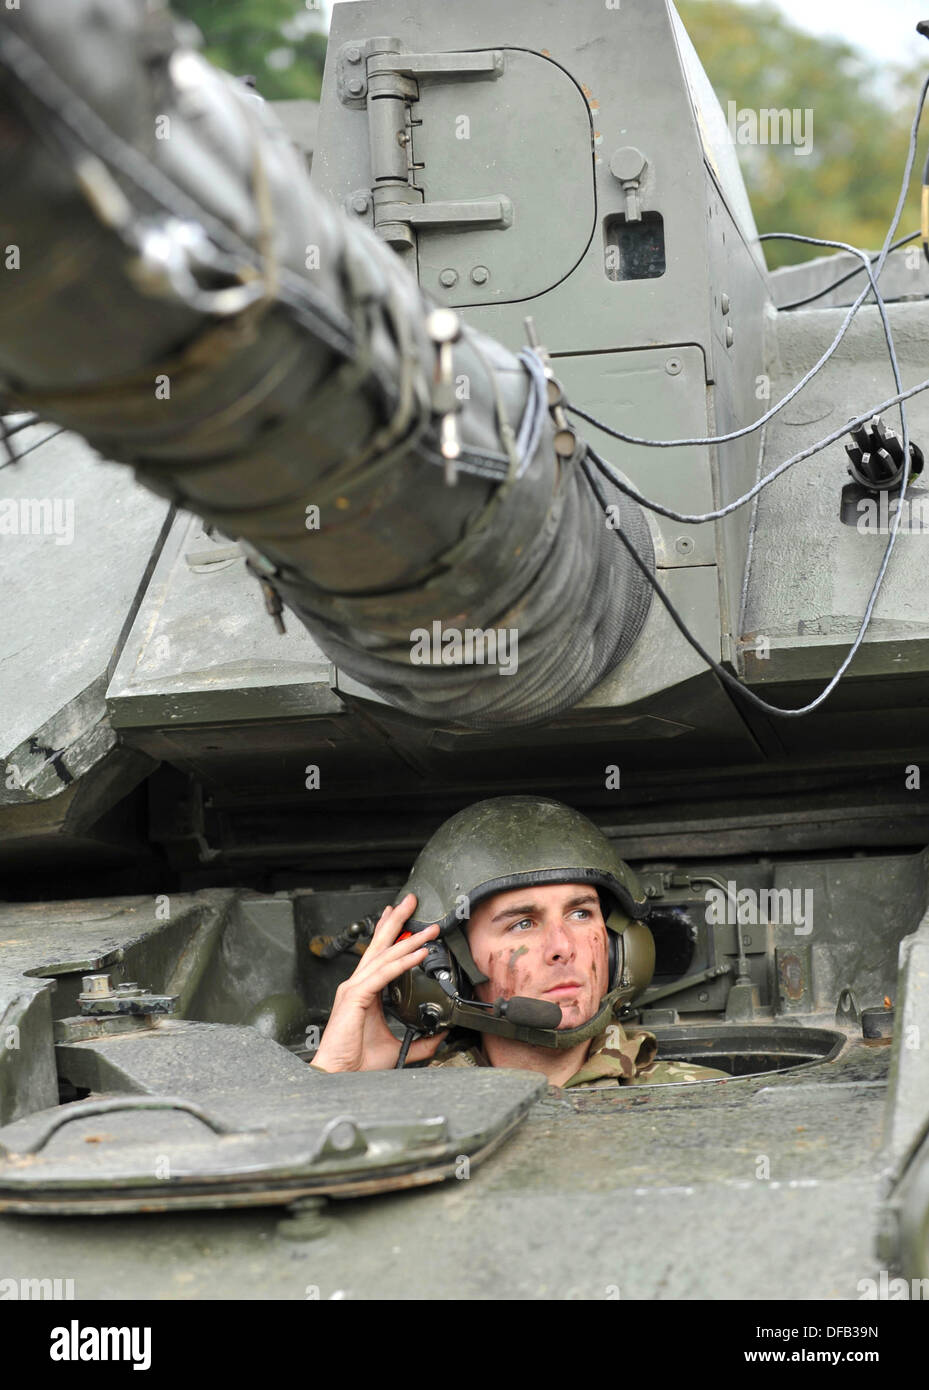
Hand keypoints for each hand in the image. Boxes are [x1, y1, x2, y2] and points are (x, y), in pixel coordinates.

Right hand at [310, 893, 447, 1071]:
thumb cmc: (357, 1062)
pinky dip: (403, 962)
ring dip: (408, 939)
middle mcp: (358, 985)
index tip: (402, 918)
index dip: (391, 935)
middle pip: (379, 945)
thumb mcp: (397, 1048)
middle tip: (410, 901)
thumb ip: (420, 1040)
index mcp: (365, 992)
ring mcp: (354, 989)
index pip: (380, 956)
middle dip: (396, 921)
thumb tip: (440, 1035)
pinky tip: (418, 953)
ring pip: (385, 956)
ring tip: (427, 929)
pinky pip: (384, 974)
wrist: (340, 1076)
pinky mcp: (356, 997)